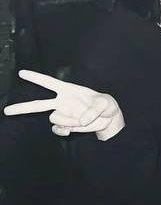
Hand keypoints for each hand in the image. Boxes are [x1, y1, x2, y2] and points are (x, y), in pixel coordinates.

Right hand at [3, 69, 124, 140]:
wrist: (107, 119)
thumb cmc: (106, 105)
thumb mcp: (105, 104)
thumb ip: (95, 109)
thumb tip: (81, 120)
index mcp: (67, 90)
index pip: (48, 82)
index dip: (36, 77)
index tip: (22, 73)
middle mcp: (61, 102)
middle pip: (37, 104)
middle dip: (21, 108)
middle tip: (6, 110)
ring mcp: (62, 114)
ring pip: (54, 119)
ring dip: (68, 121)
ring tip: (82, 119)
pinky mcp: (65, 126)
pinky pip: (57, 130)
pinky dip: (63, 131)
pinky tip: (72, 130)